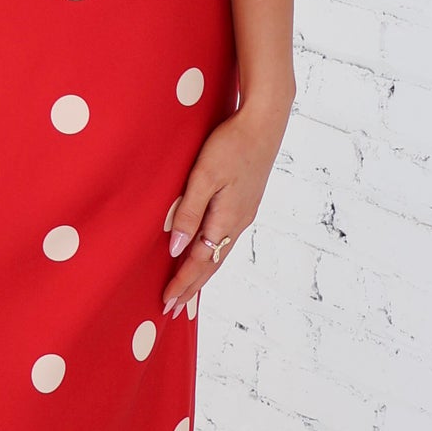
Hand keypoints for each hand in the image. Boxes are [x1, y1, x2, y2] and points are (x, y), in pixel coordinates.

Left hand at [160, 93, 291, 315]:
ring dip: (201, 274)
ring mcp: (244, 213)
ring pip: (219, 253)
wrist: (265, 122)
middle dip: (191, 287)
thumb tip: (175, 248)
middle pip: (211, 264)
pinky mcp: (245, 203)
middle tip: (172, 309)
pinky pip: (225, 239)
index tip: (166, 303)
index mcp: (227, 219)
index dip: (181, 283)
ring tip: (187, 290)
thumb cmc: (231, 144)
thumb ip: (189, 212)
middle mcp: (238, 222)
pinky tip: (205, 254)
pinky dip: (211, 255)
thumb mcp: (204, 176)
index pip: (199, 261)